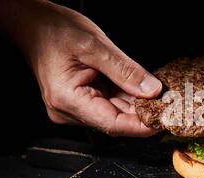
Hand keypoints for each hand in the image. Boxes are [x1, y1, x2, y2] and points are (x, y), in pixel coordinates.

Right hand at [0, 0, 161, 136]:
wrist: (34, 25)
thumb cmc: (55, 31)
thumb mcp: (95, 46)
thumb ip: (125, 70)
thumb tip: (152, 90)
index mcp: (68, 99)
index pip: (112, 124)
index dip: (141, 126)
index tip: (164, 121)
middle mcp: (69, 110)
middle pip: (115, 120)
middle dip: (144, 114)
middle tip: (169, 105)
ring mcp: (74, 107)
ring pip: (115, 113)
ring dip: (137, 106)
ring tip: (160, 97)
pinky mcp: (81, 101)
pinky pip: (109, 104)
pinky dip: (127, 98)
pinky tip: (143, 92)